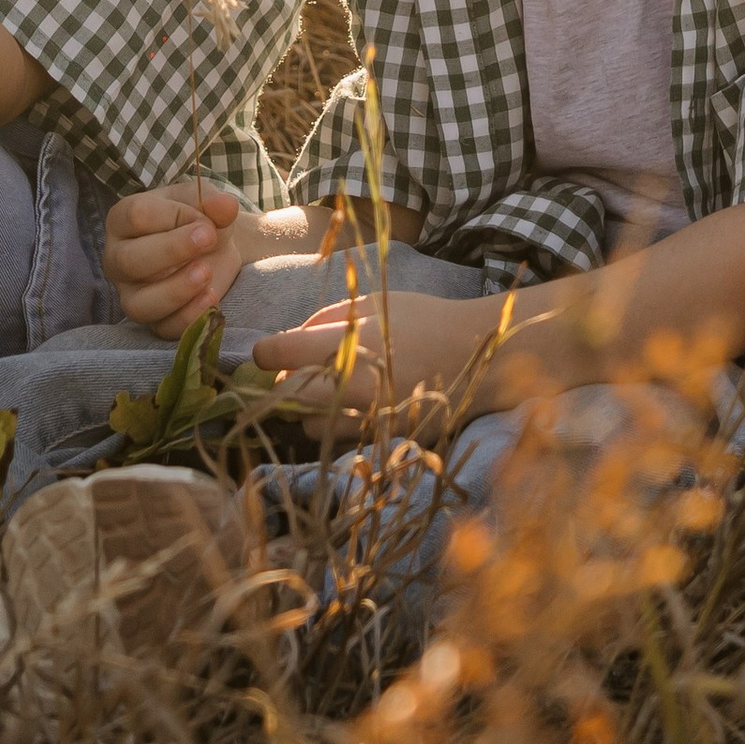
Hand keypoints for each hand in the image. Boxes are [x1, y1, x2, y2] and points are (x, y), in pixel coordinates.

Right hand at [104, 178, 255, 336]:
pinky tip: (211, 298)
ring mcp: (131, 293)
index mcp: (122, 220)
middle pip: (129, 260)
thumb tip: (225, 206)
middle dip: (172, 250)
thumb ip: (214, 202)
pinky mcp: (152, 320)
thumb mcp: (205, 202)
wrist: (213, 248)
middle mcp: (118, 258)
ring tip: (206, 272)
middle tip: (208, 238)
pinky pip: (163, 328)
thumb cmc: (196, 219)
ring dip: (176, 290)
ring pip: (139, 304)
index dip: (174, 215)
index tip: (205, 218)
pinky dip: (189, 317)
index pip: (136, 216)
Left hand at [251, 298, 456, 428]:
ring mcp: (368, 419)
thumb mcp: (370, 303)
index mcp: (345, 345)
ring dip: (311, 410)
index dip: (267, 352)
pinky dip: (338, 426)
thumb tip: (286, 341)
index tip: (271, 351)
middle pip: (287, 396)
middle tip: (303, 370)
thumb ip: (322, 320)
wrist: (476, 353)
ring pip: (309, 426)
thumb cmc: (422, 320)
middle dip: (287, 382)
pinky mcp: (384, 439)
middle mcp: (351, 387)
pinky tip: (356, 406)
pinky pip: (341, 439)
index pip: (276, 355)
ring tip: (334, 389)